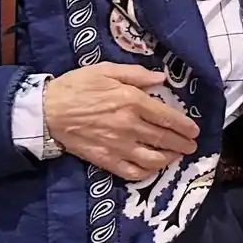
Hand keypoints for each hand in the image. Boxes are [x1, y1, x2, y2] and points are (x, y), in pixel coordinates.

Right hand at [43, 62, 199, 181]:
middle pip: (164, 139)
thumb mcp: (107, 70)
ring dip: (168, 159)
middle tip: (191, 146)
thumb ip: (136, 74)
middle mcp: (130, 125)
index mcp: (132, 101)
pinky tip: (152, 168)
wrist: (48, 111)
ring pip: (152, 158)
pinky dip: (146, 172)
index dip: (185, 126)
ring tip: (175, 156)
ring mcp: (118, 145)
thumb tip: (161, 78)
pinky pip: (132, 172)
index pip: (168, 117)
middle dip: (182, 144)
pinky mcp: (106, 160)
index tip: (194, 131)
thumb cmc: (78, 86)